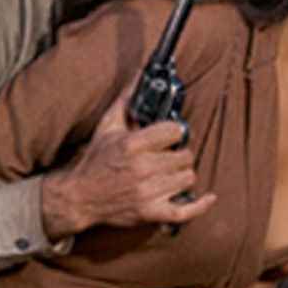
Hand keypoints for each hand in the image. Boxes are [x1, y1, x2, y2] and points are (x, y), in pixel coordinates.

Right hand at [40, 89, 216, 238]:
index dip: (174, 132)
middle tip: (169, 155)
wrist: (79, 197)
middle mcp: (142, 168)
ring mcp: (148, 192)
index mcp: (132, 145)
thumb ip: (126, 100)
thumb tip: (139, 74)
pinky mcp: (151, 213)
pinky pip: (185, 211)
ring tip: (170, 173)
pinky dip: (200, 205)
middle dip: (179, 154)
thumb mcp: (107, 127)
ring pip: (188, 178)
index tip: (170, 134)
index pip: (175, 131)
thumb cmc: (96, 161)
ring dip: (182, 175)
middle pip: (185, 156)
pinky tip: (208, 197)